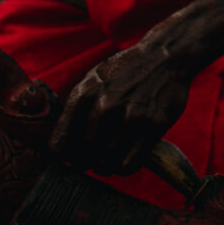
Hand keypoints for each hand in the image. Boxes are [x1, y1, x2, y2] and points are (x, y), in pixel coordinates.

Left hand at [50, 42, 197, 173]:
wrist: (165, 56)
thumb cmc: (124, 72)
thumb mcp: (92, 81)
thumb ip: (76, 110)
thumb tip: (59, 143)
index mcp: (84, 96)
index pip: (58, 146)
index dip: (61, 158)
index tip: (68, 158)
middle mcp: (105, 107)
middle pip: (82, 158)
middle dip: (84, 164)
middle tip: (90, 161)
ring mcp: (131, 116)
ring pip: (106, 164)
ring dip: (104, 167)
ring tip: (107, 161)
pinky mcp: (154, 124)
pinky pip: (130, 163)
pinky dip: (124, 168)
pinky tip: (124, 160)